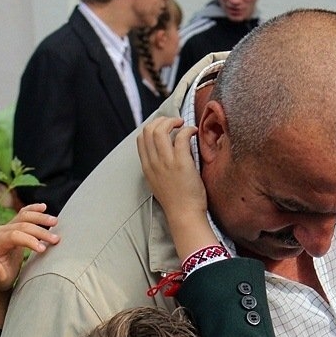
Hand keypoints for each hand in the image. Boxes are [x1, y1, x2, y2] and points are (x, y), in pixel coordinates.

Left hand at [0, 203, 58, 327]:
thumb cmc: (0, 279)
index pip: (14, 236)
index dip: (30, 240)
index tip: (44, 249)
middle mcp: (0, 232)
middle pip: (22, 225)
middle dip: (40, 231)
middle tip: (56, 239)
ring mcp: (7, 227)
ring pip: (24, 216)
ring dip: (40, 218)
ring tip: (55, 222)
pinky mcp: (14, 225)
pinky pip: (24, 214)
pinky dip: (34, 209)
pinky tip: (44, 207)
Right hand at [137, 117, 214, 260]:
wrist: (184, 215)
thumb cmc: (176, 201)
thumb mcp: (158, 183)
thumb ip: (158, 167)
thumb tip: (166, 151)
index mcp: (147, 167)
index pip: (140, 138)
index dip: (152, 127)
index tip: (165, 128)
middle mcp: (153, 163)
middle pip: (149, 130)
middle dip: (162, 120)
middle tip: (176, 123)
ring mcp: (166, 162)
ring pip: (161, 130)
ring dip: (173, 121)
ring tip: (183, 125)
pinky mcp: (181, 163)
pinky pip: (181, 136)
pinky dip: (188, 130)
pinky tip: (194, 132)